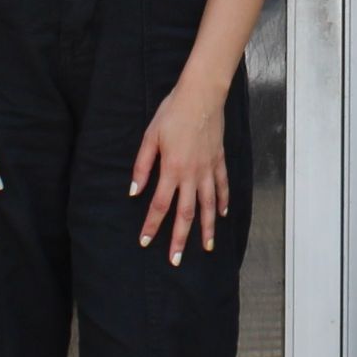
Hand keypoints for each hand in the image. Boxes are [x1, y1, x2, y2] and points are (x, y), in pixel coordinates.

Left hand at [132, 77, 229, 265]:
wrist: (201, 96)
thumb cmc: (172, 113)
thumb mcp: (150, 138)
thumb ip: (142, 166)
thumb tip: (133, 191)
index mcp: (172, 170)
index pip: (159, 205)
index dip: (152, 226)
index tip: (146, 242)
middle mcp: (192, 175)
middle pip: (186, 214)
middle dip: (180, 239)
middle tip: (176, 260)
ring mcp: (208, 169)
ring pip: (208, 206)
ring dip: (206, 229)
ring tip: (206, 247)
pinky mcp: (218, 161)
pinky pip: (222, 186)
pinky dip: (223, 202)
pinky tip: (222, 215)